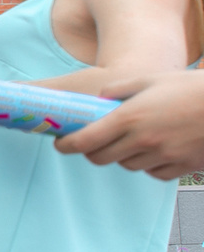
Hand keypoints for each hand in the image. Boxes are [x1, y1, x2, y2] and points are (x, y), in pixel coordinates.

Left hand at [57, 68, 203, 177]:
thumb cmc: (190, 87)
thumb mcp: (151, 79)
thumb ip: (120, 89)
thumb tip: (100, 99)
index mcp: (130, 118)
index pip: (85, 141)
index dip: (67, 146)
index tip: (60, 144)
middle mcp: (143, 141)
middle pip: (101, 158)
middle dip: (92, 151)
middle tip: (92, 142)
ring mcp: (163, 156)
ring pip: (127, 165)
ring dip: (122, 156)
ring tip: (131, 139)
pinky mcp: (181, 167)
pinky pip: (153, 172)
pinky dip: (148, 164)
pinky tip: (155, 148)